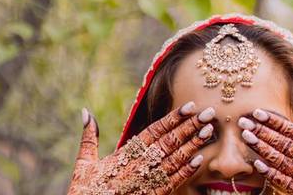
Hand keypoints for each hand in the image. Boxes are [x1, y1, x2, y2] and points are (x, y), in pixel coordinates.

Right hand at [68, 102, 214, 194]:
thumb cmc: (84, 190)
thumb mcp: (84, 162)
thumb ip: (88, 137)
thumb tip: (85, 111)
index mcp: (124, 154)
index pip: (153, 131)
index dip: (172, 118)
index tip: (189, 106)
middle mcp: (138, 166)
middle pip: (169, 142)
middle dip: (190, 127)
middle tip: (209, 113)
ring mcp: (145, 182)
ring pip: (174, 160)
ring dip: (192, 145)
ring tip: (208, 132)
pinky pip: (171, 183)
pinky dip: (185, 172)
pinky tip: (199, 161)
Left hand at [241, 103, 292, 194]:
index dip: (277, 123)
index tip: (260, 113)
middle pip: (286, 146)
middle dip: (264, 133)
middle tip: (244, 122)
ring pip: (284, 164)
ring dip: (264, 150)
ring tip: (247, 139)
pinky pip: (289, 185)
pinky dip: (273, 176)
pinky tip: (259, 167)